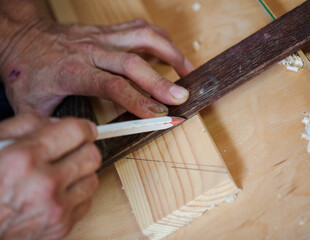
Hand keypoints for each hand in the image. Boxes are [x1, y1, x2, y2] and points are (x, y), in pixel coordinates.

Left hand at [0, 2, 192, 117]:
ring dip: (169, 52)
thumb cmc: (27, 72)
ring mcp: (101, 38)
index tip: (158, 114)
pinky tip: (169, 48)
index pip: (113, 86)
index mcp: (75, 72)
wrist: (18, 38)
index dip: (138, 100)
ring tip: (187, 69)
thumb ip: (55, 127)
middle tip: (183, 96)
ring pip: (142, 38)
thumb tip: (78, 144)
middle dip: (161, 81)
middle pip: (134, 63)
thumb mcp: (32, 107)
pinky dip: (159, 37)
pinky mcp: (105, 30)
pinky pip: (138, 27)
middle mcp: (92, 51)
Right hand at [0, 113, 100, 239]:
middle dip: (84, 149)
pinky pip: (87, 202)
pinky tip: (59, 193)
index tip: (86, 129)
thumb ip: (28, 124)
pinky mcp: (61, 227)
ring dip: (81, 173)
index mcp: (24, 158)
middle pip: (92, 155)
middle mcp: (44, 184)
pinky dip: (76, 195)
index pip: (77, 132)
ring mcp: (55, 209)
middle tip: (73, 151)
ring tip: (62, 174)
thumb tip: (59, 122)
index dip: (85, 127)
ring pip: (93, 179)